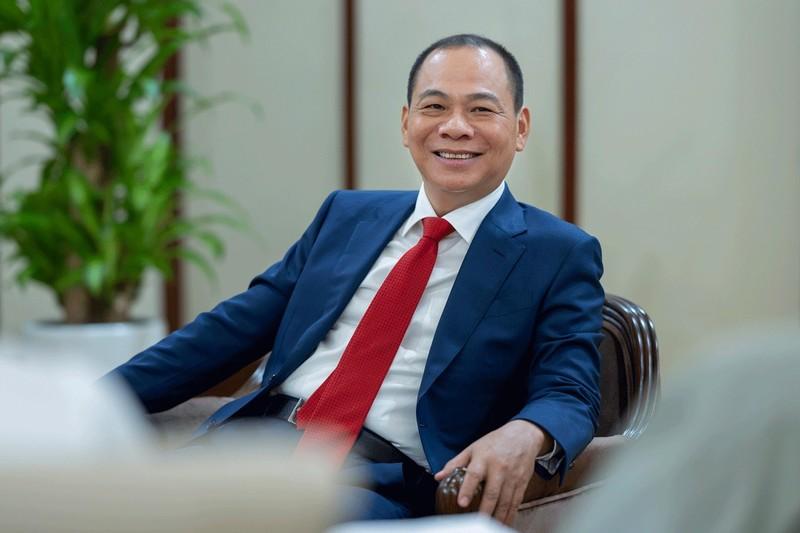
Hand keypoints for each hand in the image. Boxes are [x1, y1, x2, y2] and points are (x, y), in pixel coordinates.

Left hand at [434, 420, 550, 524]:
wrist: (523, 435)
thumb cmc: (495, 442)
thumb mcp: (473, 448)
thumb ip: (455, 463)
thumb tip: (438, 477)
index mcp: (484, 458)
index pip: (474, 475)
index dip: (467, 489)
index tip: (462, 503)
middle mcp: (499, 468)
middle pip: (492, 493)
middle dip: (485, 510)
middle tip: (477, 523)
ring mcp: (512, 477)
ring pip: (506, 501)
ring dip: (498, 517)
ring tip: (490, 527)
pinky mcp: (522, 483)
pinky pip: (516, 502)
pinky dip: (510, 515)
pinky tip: (504, 523)